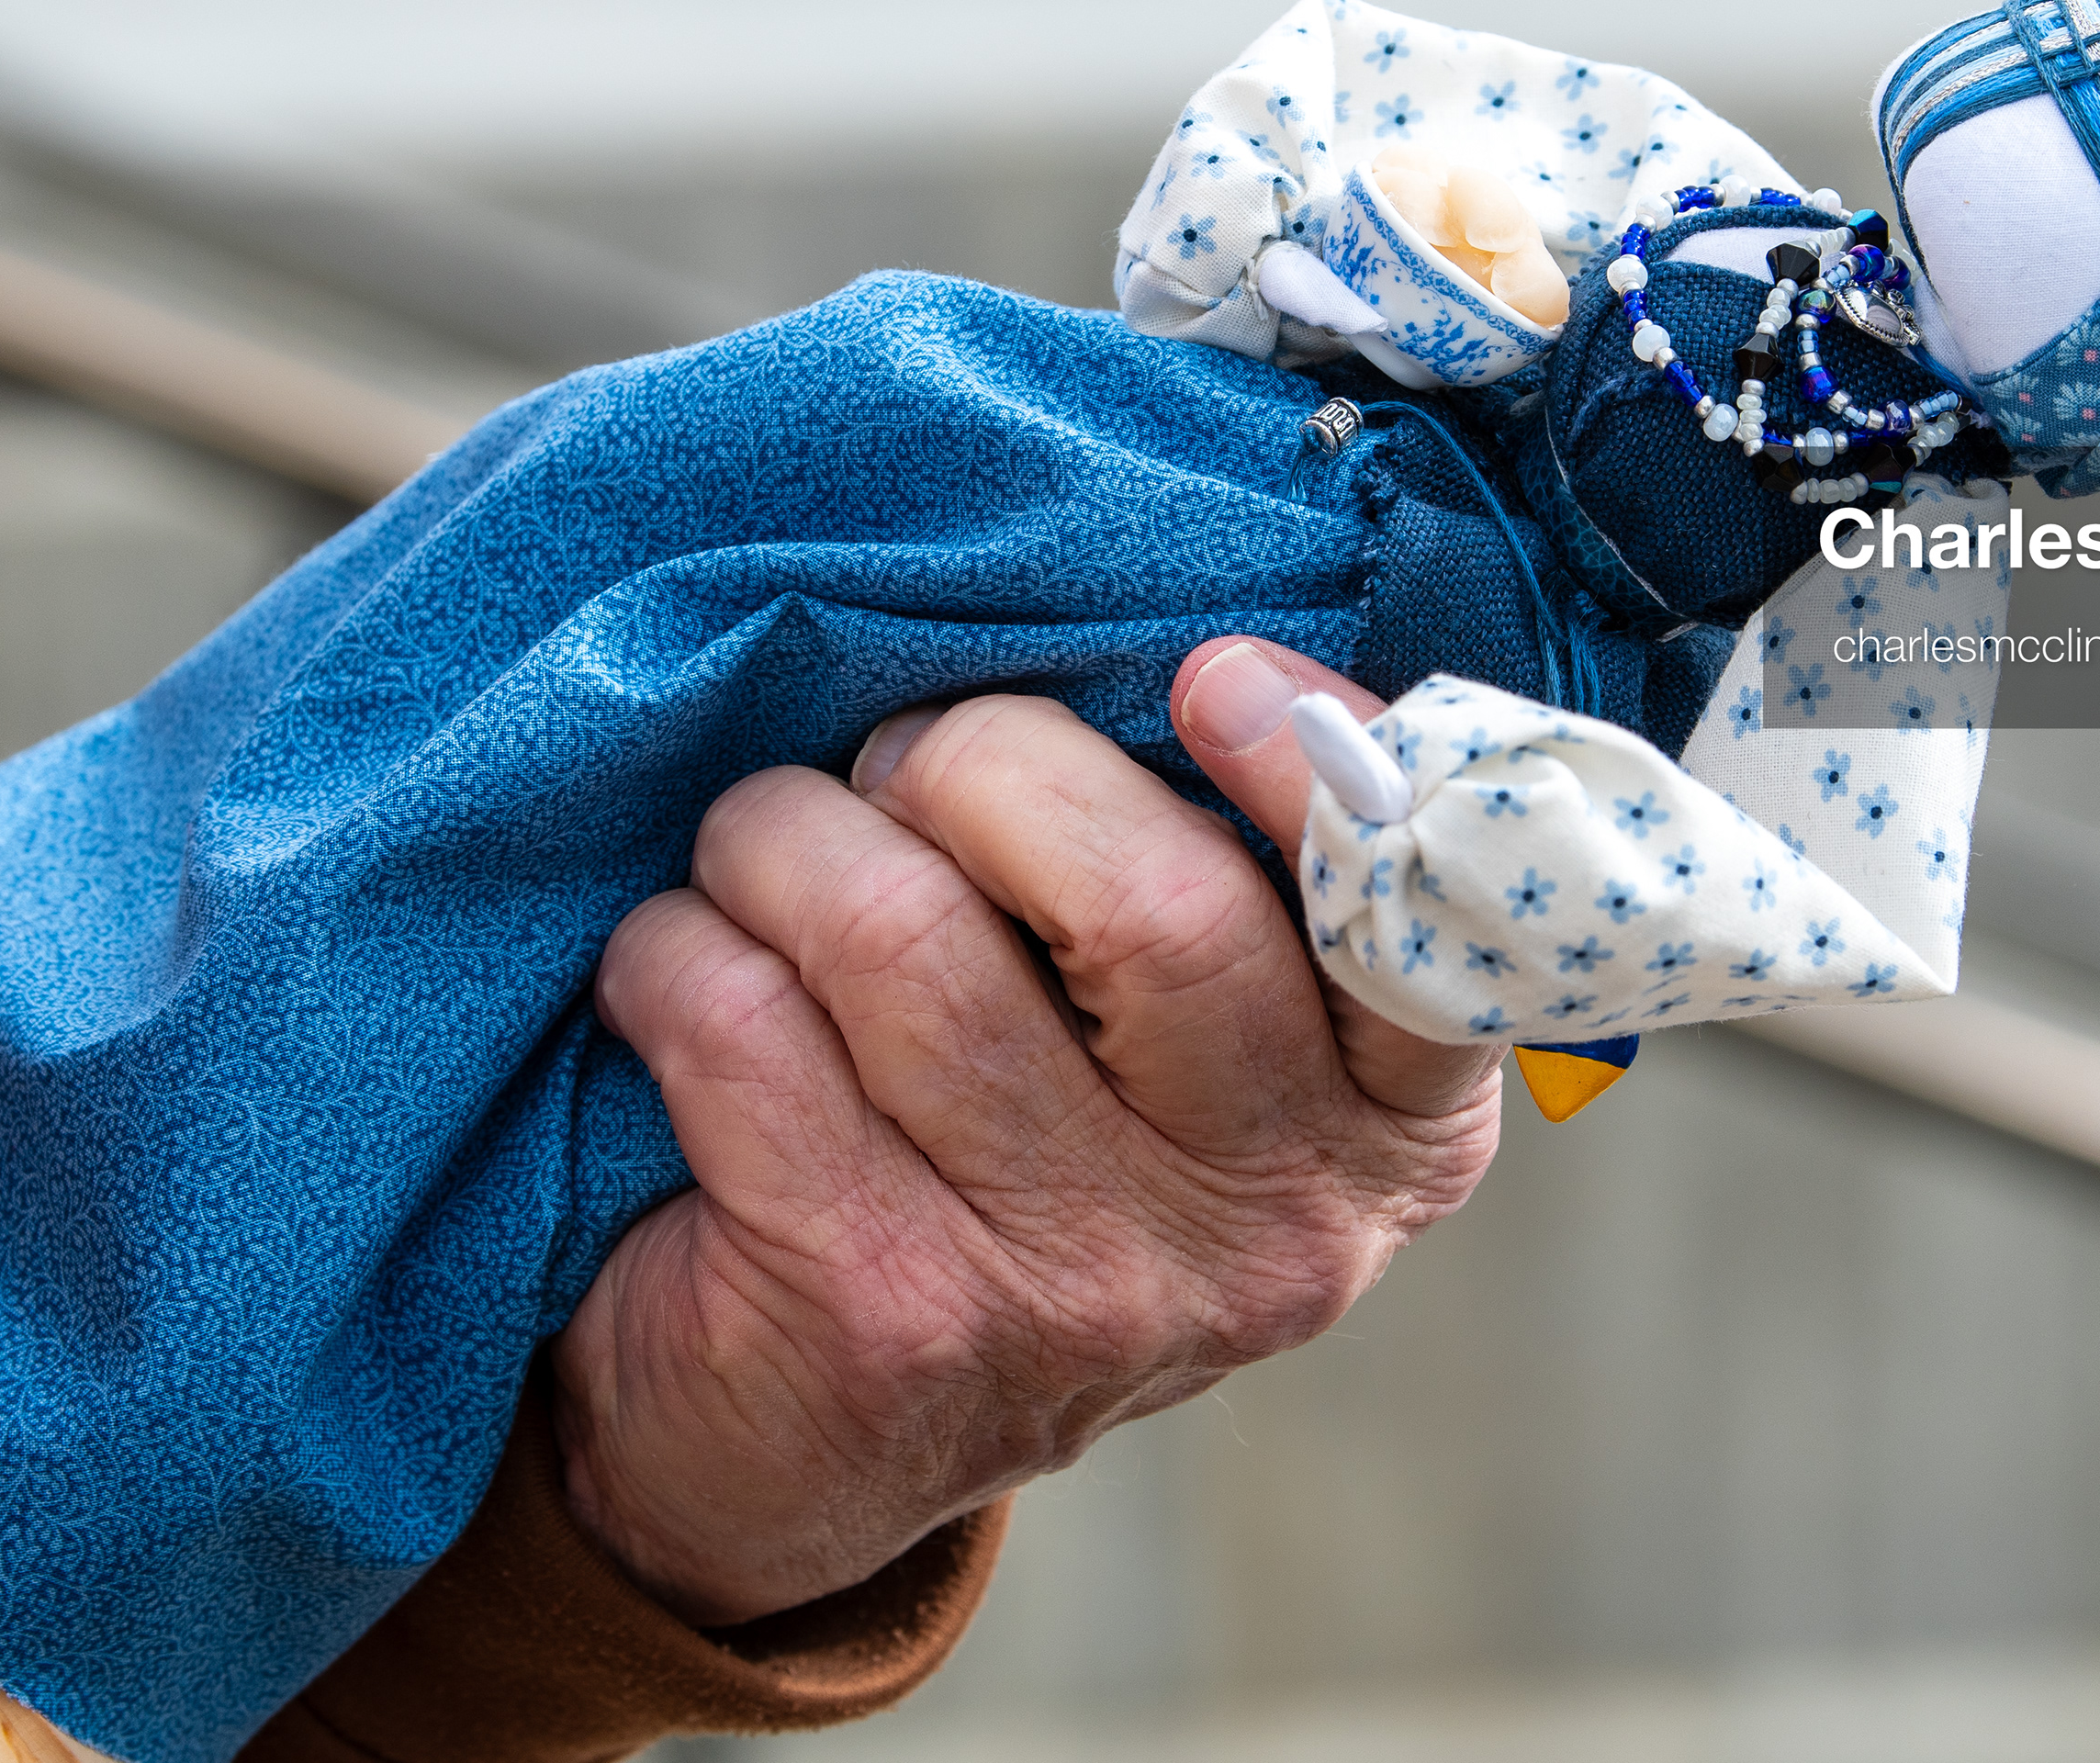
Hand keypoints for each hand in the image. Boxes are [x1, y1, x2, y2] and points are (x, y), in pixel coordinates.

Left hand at [548, 638, 1504, 1623]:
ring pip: (904, 933)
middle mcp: (1268, 1231)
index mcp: (1386, 1133)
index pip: (1424, 933)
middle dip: (971, 765)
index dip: (1322, 777)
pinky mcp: (881, 1319)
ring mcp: (1078, 1289)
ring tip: (763, 855)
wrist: (805, 1445)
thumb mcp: (1188, 1058)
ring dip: (784, 840)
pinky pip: (740, 1022)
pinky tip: (678, 975)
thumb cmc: (1012, 1158)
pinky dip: (675, 952)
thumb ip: (1236, 876)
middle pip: (1146, 903)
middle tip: (896, 770)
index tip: (1209, 676)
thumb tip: (1206, 655)